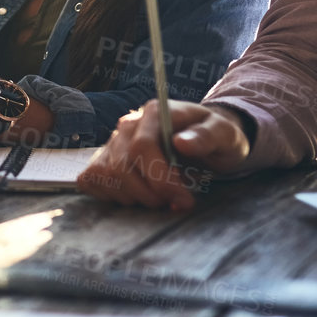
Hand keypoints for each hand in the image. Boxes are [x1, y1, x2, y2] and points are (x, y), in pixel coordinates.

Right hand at [76, 100, 245, 211]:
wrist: (205, 140)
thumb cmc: (215, 137)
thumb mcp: (225, 134)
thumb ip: (207, 136)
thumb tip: (181, 143)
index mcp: (155, 113)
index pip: (142, 146)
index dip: (160, 179)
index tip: (183, 199)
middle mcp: (128, 124)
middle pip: (122, 166)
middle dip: (150, 194)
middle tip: (175, 203)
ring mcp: (113, 142)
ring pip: (107, 177)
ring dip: (135, 197)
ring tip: (159, 198)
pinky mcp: (103, 159)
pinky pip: (92, 180)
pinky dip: (111, 195)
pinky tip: (135, 195)